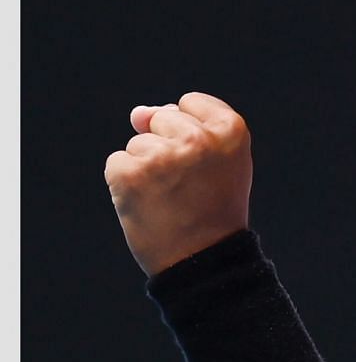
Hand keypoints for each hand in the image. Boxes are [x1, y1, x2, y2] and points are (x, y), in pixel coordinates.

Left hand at [104, 92, 253, 275]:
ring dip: (147, 168)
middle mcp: (199, 138)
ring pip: (138, 143)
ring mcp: (163, 156)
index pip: (190, 103)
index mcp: (231, 130)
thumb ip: (189, 126)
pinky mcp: (130, 173)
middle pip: (162, 118)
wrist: (204, 259)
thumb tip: (137, 113)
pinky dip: (126, 183)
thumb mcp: (221, 161)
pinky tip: (150, 204)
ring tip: (171, 198)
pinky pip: (117, 163)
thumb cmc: (214, 207)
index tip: (206, 164)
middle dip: (167, 147)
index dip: (192, 134)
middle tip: (189, 185)